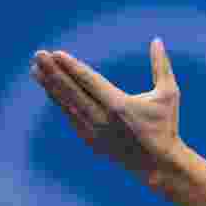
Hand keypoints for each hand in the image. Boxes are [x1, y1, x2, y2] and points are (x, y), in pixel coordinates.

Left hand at [30, 38, 182, 186]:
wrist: (159, 165)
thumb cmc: (166, 126)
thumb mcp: (169, 94)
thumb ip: (161, 67)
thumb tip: (157, 41)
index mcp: (119, 105)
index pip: (89, 81)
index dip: (71, 66)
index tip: (56, 53)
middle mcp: (103, 119)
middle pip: (72, 91)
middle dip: (53, 72)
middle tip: (38, 55)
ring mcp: (95, 132)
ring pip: (68, 105)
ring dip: (51, 86)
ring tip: (36, 70)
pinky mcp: (91, 141)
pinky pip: (71, 117)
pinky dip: (60, 103)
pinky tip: (51, 90)